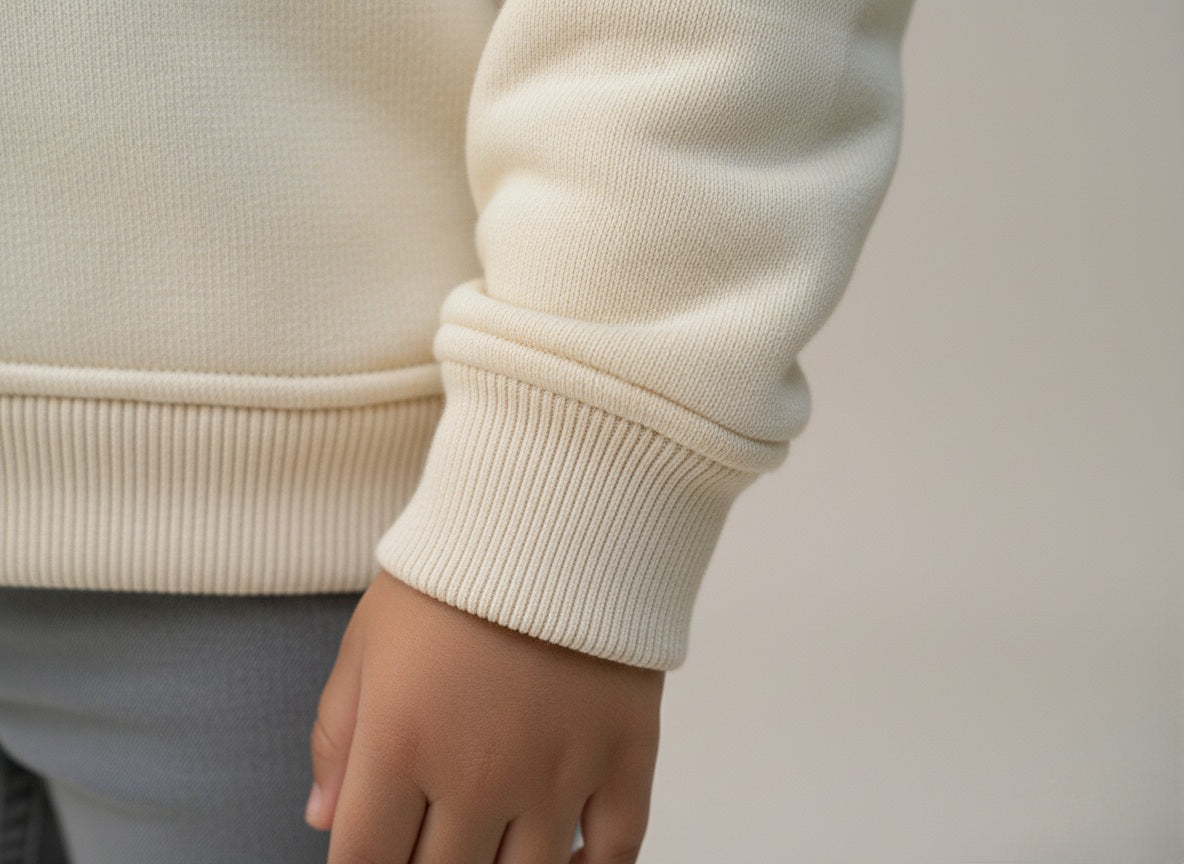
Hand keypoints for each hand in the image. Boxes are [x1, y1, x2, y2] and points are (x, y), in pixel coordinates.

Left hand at [305, 569, 664, 862]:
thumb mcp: (369, 639)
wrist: (559, 512)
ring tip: (489, 848)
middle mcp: (480, 774)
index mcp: (402, 744)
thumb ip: (338, 734)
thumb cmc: (456, 571)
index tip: (371, 861)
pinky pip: (613, 854)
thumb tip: (324, 817)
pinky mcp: (624, 757)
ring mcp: (558, 773)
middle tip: (431, 842)